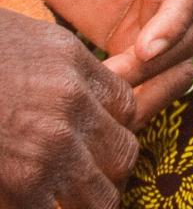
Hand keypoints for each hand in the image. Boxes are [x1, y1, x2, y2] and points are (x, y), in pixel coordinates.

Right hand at [0, 7, 138, 208]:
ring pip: (100, 196)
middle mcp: (71, 111)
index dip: (117, 129)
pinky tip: (39, 206)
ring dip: (90, 201)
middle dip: (112, 171)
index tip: (102, 140)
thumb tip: (94, 98)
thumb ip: (77, 73)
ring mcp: (46, 151)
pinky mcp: (18, 184)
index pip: (128, 111)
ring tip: (74, 201)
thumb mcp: (42, 47)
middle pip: (123, 155)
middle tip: (95, 178)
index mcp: (78, 73)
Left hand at [12, 0, 192, 119]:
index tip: (144, 50)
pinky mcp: (119, 23)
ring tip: (106, 92)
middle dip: (161, 59)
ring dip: (149, 76)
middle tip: (115, 82)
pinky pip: (140, 59)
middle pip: (190, 25)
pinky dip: (130, 80)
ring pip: (172, 49)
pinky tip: (100, 88)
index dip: (176, 20)